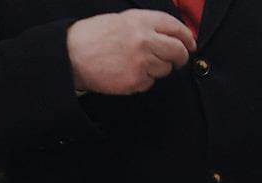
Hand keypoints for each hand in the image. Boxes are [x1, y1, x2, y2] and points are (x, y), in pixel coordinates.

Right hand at [67, 10, 195, 94]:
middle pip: (178, 51)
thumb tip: (171, 35)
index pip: (176, 28)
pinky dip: (143, 81)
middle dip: (181, 58)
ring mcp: (141, 62)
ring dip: (158, 69)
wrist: (71, 55)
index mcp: (142, 21)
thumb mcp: (122, 20)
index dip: (187, 37)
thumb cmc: (93, 36)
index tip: (190, 44)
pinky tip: (127, 73)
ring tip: (138, 64)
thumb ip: (147, 25)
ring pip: (165, 69)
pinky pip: (150, 83)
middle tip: (177, 61)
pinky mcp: (135, 81)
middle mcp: (144, 40)